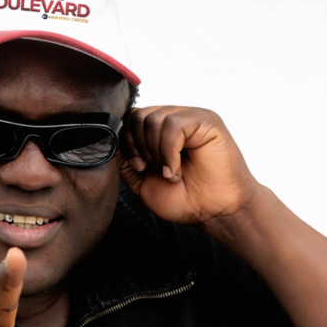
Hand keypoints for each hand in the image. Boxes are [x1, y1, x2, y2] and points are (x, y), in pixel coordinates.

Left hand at [119, 106, 259, 226]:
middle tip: (154, 169)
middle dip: (139, 147)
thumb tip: (113, 142)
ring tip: (170, 172)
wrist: (213, 212)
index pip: (131, 118)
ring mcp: (191, 118)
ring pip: (153, 119)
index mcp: (161, 132)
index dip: (127, 142)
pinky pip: (173, 125)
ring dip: (156, 152)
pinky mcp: (206, 121)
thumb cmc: (185, 200)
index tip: (139, 167)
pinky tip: (177, 169)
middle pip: (138, 115)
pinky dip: (169, 152)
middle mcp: (175, 120)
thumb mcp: (142, 182)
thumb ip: (126, 161)